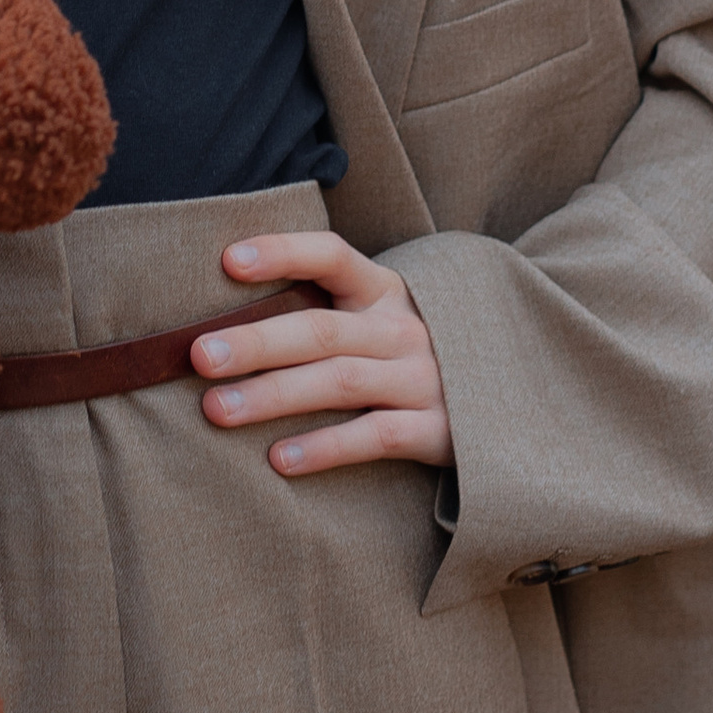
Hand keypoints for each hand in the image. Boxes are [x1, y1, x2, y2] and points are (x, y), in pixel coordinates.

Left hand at [192, 231, 451, 477]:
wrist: (513, 402)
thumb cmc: (412, 357)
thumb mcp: (380, 319)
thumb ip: (324, 312)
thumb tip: (224, 324)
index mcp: (385, 291)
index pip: (332, 257)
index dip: (283, 252)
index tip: (227, 260)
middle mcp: (404, 330)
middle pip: (321, 329)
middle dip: (256, 341)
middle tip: (198, 356)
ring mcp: (425, 379)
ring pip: (340, 381)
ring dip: (274, 395)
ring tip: (216, 410)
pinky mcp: (439, 430)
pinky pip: (375, 435)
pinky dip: (326, 448)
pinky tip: (279, 459)